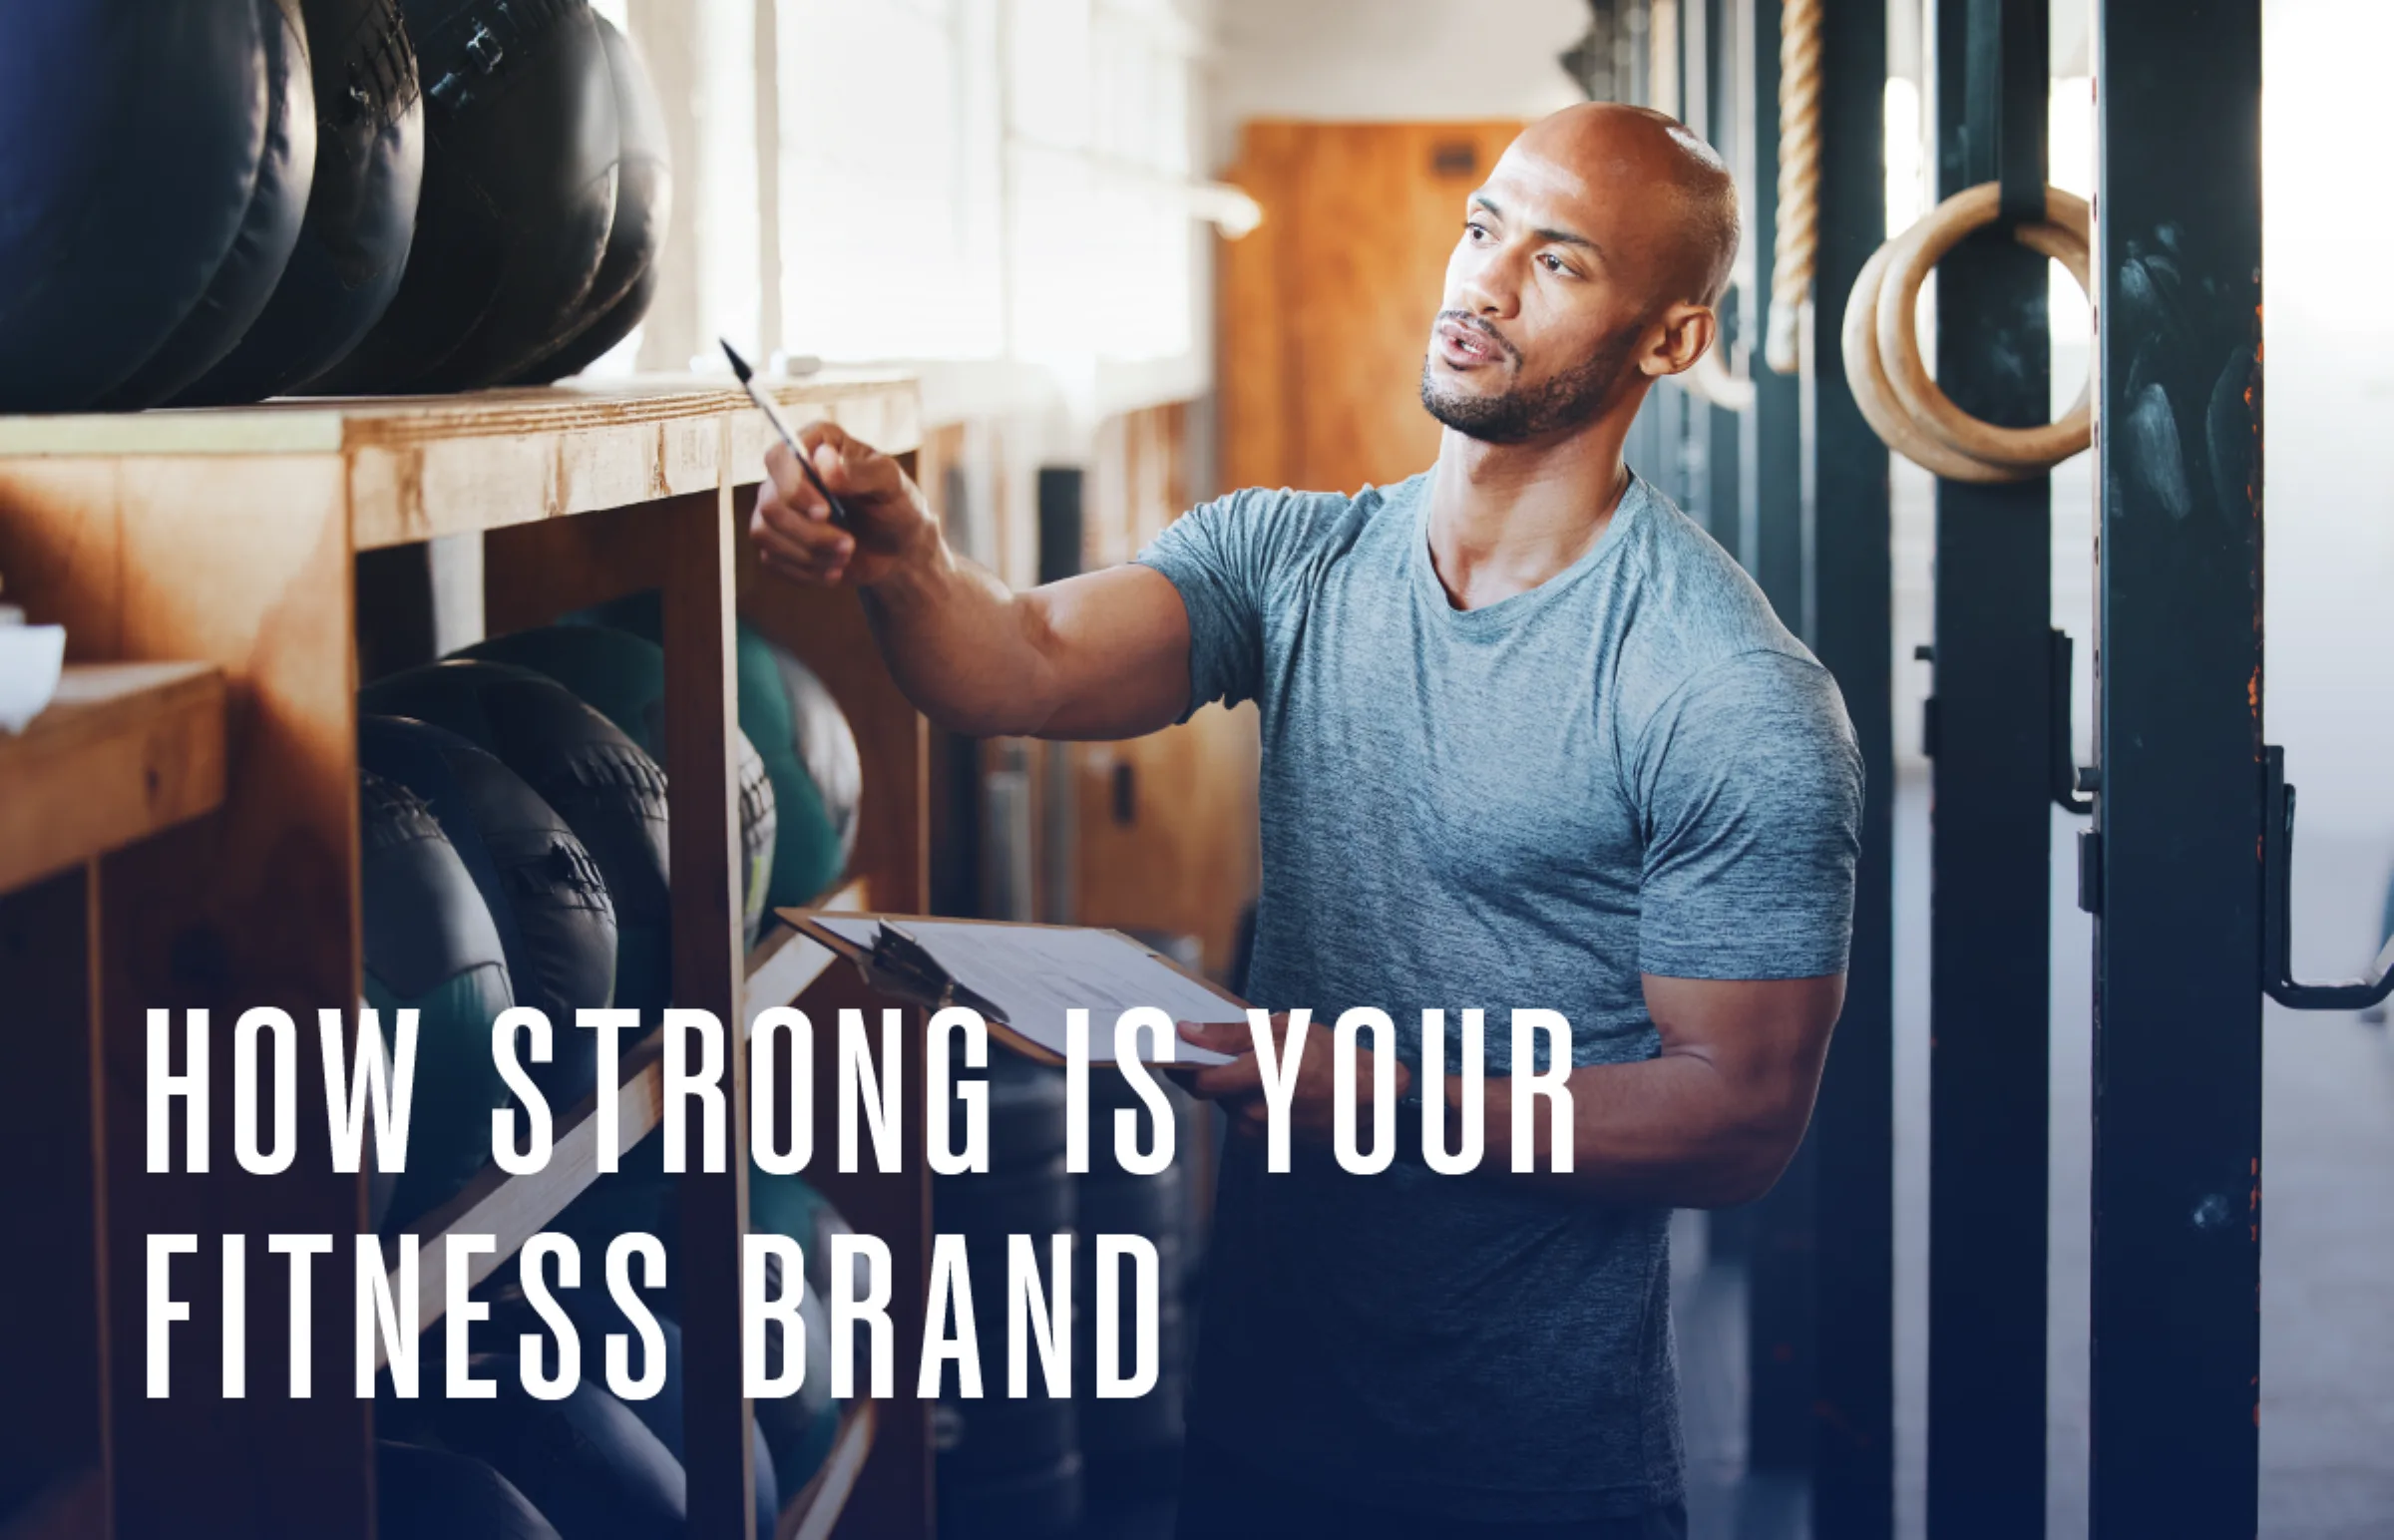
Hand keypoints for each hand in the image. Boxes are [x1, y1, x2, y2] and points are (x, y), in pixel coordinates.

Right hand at [750, 421, 935, 588]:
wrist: (897, 547)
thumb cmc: (896, 505)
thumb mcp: (890, 484)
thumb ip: (861, 472)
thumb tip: (823, 462)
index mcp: (815, 443)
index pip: (779, 458)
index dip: (795, 488)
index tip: (825, 512)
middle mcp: (788, 471)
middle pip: (770, 503)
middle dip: (810, 533)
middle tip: (849, 545)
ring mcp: (778, 505)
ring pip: (765, 533)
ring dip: (809, 554)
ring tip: (846, 556)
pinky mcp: (775, 539)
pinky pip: (772, 559)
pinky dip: (806, 571)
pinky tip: (833, 570)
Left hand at [1176, 1014, 1413, 1144]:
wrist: (1373, 1101)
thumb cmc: (1335, 1058)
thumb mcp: (1285, 1030)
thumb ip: (1230, 1034)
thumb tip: (1187, 1031)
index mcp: (1259, 1077)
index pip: (1197, 1080)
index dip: (1182, 1064)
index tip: (1174, 1049)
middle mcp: (1256, 1112)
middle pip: (1210, 1092)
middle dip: (1215, 1071)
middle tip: (1233, 1052)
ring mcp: (1263, 1135)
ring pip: (1227, 1106)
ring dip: (1235, 1088)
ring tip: (1266, 1070)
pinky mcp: (1269, 1148)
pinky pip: (1245, 1121)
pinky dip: (1252, 1104)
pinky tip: (1276, 1091)